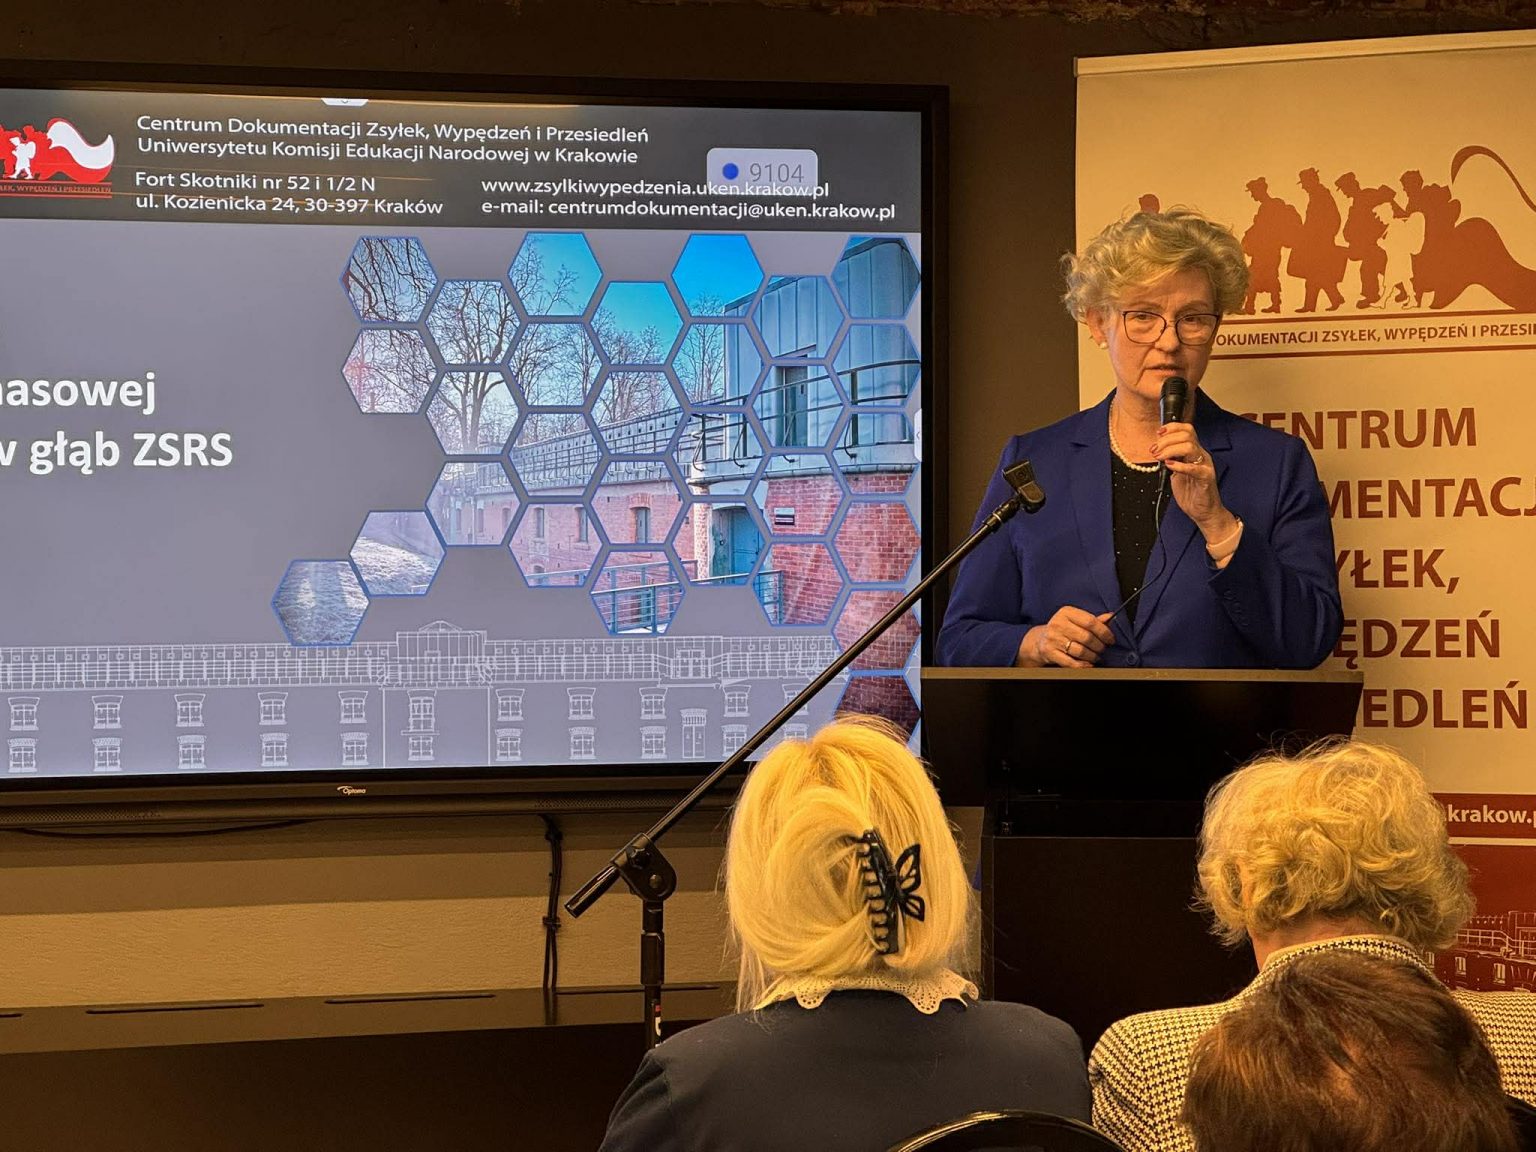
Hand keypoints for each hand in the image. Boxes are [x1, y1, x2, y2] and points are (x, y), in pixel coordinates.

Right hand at [1018, 607, 1115, 667]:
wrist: (1040, 640)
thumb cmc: (1063, 629)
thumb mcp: (1076, 620)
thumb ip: (1093, 620)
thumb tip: (1110, 617)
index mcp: (1066, 612)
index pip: (1090, 621)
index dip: (1104, 632)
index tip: (1110, 639)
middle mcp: (1058, 623)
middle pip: (1087, 637)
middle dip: (1099, 646)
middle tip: (1103, 649)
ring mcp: (1052, 638)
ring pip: (1080, 651)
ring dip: (1092, 656)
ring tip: (1096, 657)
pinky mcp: (1049, 652)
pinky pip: (1071, 662)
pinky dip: (1083, 665)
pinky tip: (1088, 664)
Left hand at [1151, 422, 1236, 540]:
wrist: (1203, 511)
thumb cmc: (1191, 493)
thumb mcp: (1176, 472)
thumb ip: (1170, 460)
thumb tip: (1157, 450)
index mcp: (1194, 452)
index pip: (1186, 430)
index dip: (1172, 427)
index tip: (1158, 432)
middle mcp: (1201, 456)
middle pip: (1186, 435)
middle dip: (1166, 440)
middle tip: (1154, 450)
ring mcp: (1205, 466)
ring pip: (1190, 447)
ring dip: (1170, 450)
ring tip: (1159, 458)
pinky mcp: (1206, 478)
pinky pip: (1194, 468)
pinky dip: (1179, 465)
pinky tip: (1169, 466)